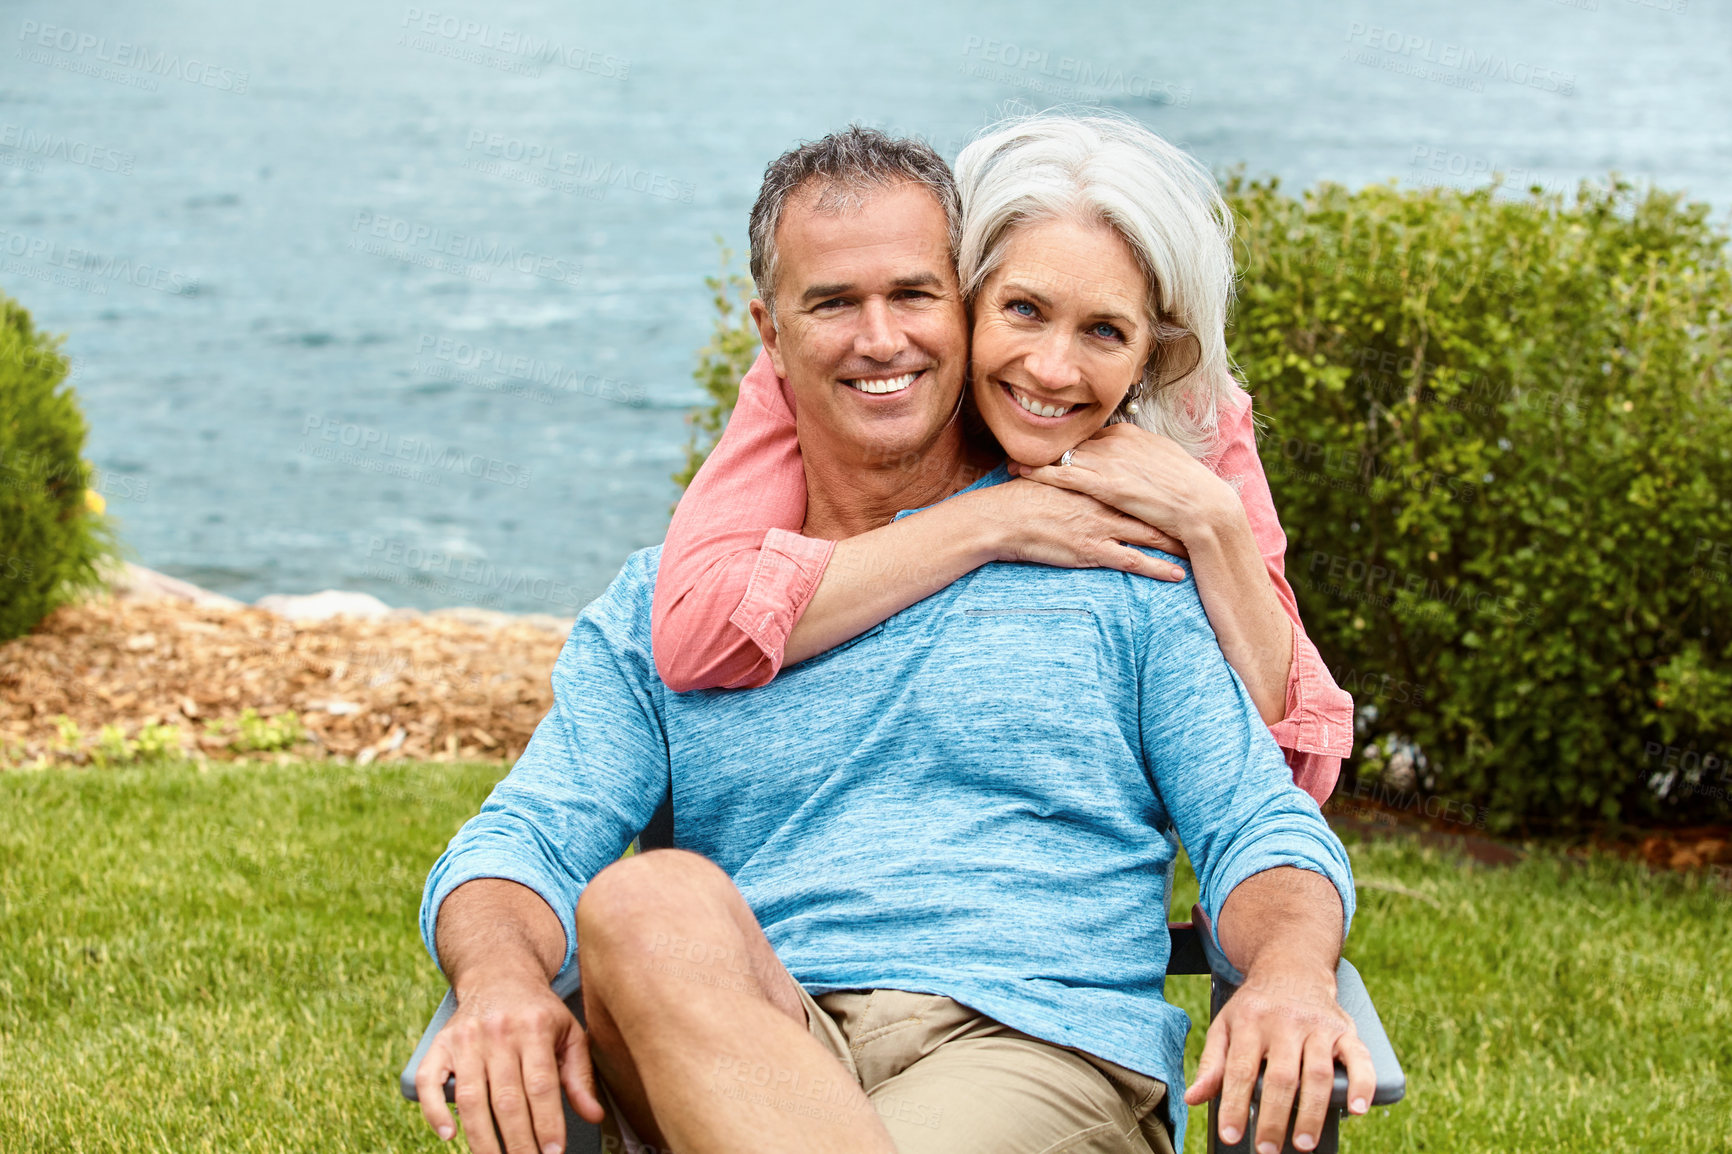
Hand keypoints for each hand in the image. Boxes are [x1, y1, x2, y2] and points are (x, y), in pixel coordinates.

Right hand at [415, 966, 605, 1153]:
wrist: (499, 974)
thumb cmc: (538, 1011)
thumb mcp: (569, 1033)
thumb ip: (580, 1076)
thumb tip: (593, 1116)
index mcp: (535, 1028)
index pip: (541, 1086)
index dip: (547, 1124)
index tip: (553, 1153)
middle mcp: (499, 1032)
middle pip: (507, 1099)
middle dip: (518, 1142)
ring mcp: (465, 1038)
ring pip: (472, 1098)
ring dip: (483, 1139)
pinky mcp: (440, 1045)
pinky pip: (429, 1081)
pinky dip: (435, 1110)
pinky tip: (449, 1135)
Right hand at [980, 477, 1187, 581]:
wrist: (1003, 517)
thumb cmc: (1023, 498)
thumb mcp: (1056, 478)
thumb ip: (1079, 476)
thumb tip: (1091, 473)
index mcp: (1098, 483)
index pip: (1141, 486)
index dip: (1166, 493)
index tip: (1187, 497)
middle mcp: (1105, 502)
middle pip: (1154, 509)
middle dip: (1182, 517)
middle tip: (1208, 522)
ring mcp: (1101, 526)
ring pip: (1151, 534)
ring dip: (1179, 544)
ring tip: (1202, 551)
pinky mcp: (1093, 550)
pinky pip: (1133, 561)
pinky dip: (1158, 568)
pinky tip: (1177, 576)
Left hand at [1008, 422, 1238, 549]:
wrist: (1203, 507)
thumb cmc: (1187, 490)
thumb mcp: (1162, 463)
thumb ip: (1140, 457)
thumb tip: (1129, 460)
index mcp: (1129, 433)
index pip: (1090, 436)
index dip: (1070, 446)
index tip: (1051, 450)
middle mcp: (1116, 441)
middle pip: (1072, 444)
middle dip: (1047, 450)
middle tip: (1019, 452)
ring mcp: (1109, 461)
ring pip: (1062, 456)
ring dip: (1036, 460)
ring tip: (1012, 464)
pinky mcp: (1105, 484)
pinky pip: (1063, 474)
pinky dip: (1039, 472)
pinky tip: (1021, 473)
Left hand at [1183, 964, 1374, 1153]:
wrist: (1291, 968)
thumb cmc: (1255, 1007)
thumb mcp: (1225, 1026)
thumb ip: (1212, 1064)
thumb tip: (1193, 1098)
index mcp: (1250, 1022)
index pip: (1240, 1069)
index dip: (1235, 1104)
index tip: (1231, 1135)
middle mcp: (1285, 1022)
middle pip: (1281, 1076)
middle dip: (1274, 1118)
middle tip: (1267, 1149)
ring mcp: (1318, 1026)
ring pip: (1317, 1073)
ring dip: (1311, 1113)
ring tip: (1303, 1143)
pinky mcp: (1344, 1030)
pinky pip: (1359, 1057)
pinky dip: (1362, 1084)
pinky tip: (1357, 1109)